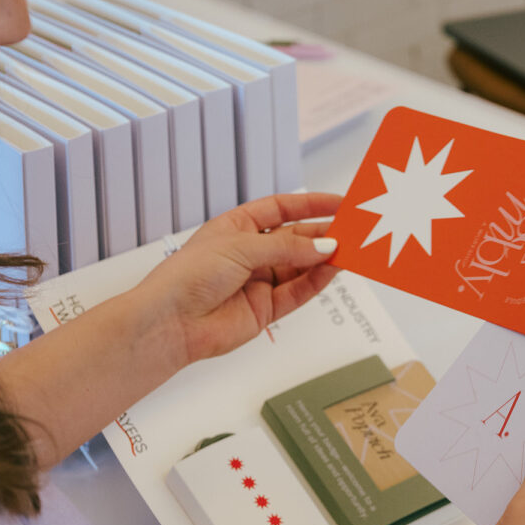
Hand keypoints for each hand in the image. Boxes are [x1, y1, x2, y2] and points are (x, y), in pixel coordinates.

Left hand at [136, 193, 341, 366]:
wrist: (171, 322)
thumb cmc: (187, 276)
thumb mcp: (240, 247)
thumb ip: (286, 248)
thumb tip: (324, 247)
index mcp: (238, 227)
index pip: (282, 209)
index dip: (311, 204)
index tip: (339, 203)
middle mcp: (251, 253)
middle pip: (296, 239)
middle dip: (324, 234)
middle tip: (354, 228)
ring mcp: (260, 282)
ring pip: (302, 266)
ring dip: (326, 258)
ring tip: (351, 249)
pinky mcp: (266, 309)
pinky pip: (299, 291)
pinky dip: (318, 281)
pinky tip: (333, 269)